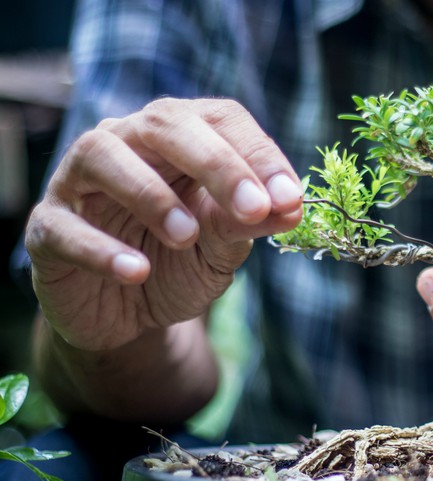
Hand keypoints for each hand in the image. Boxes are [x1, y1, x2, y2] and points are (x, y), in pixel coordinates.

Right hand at [25, 98, 302, 350]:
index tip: (290, 198)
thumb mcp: (221, 246)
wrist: (127, 314)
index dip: (258, 154)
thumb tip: (291, 208)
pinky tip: (135, 270)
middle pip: (165, 125)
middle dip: (217, 164)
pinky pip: (65, 226)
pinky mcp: (47, 227)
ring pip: (102, 156)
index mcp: (180, 136)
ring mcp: (79, 181)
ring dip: (151, 194)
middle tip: (254, 208)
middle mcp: (126, 142)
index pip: (222, 120)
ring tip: (187, 236)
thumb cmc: (178, 262)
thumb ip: (248, 224)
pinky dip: (100, 248)